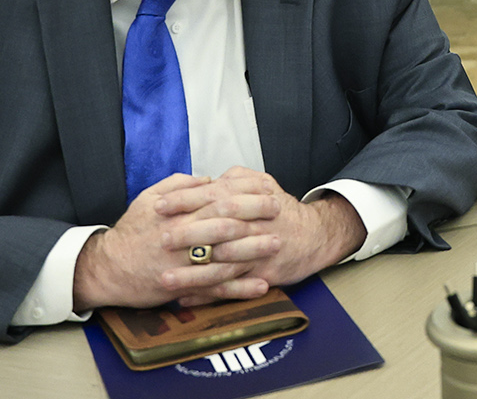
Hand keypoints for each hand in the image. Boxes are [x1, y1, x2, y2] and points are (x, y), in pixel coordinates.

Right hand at [72, 173, 283, 310]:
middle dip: (254, 215)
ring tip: (277, 244)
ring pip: (223, 257)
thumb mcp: (148, 198)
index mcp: (176, 213)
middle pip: (224, 224)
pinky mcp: (182, 289)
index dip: (243, 192)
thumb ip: (179, 184)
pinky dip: (239, 288)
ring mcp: (181, 265)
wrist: (106, 269)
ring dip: (252, 251)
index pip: (216, 198)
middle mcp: (180, 237)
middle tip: (279, 208)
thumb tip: (210, 178)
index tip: (266, 187)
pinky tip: (261, 285)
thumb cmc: (132, 231)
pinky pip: (215, 289)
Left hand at [161, 167, 367, 306]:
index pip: (215, 195)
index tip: (159, 206)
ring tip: (165, 279)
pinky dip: (209, 295)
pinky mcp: (263, 276)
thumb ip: (238, 178)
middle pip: (220, 228)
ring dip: (193, 274)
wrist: (316, 236)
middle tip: (160, 240)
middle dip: (188, 235)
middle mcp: (257, 224)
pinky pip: (233, 288)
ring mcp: (260, 252)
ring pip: (223, 264)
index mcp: (253, 198)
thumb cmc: (282, 210)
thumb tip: (209, 178)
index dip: (186, 200)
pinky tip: (186, 299)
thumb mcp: (265, 184)